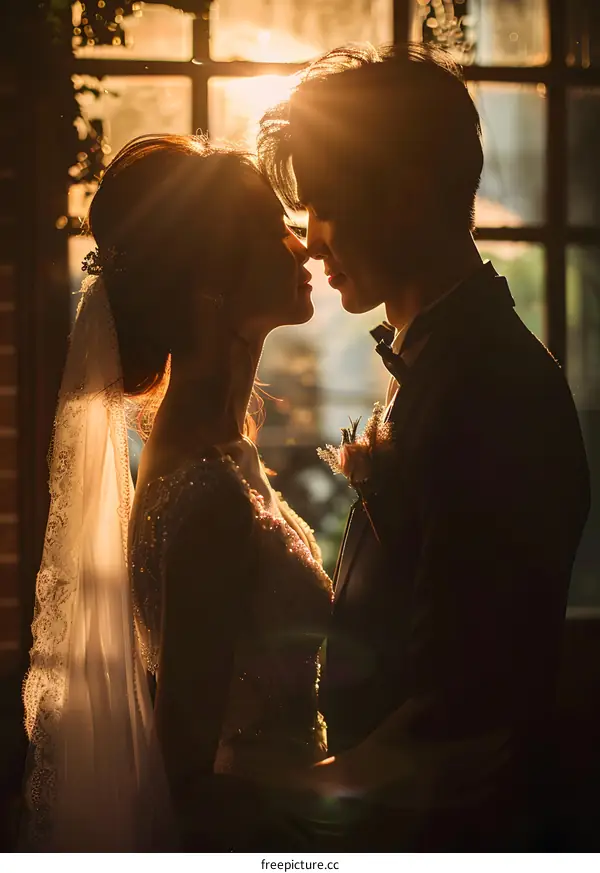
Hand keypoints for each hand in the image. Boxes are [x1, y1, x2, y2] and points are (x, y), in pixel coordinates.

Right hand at [302, 728, 512, 809]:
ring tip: (506, 760)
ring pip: (470, 781)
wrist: (358, 778)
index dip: (488, 743)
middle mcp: (436, 775)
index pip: (467, 750)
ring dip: (489, 770)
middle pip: (474, 766)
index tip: (504, 733)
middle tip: (511, 743)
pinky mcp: (430, 800)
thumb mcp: (393, 724)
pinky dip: (476, 793)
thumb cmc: (375, 748)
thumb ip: (413, 710)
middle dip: (494, 754)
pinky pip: (459, 798)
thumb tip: (433, 695)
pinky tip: (489, 788)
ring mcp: (435, 790)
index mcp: (428, 754)